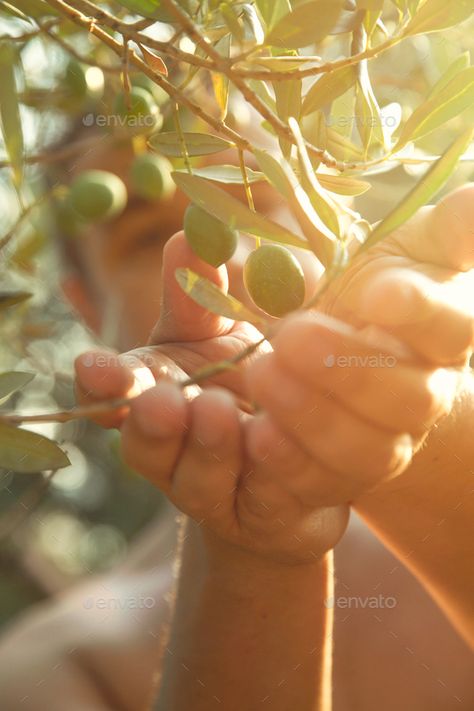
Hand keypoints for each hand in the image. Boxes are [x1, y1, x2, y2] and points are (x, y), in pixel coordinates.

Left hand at [246, 185, 473, 504]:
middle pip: (409, 399)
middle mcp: (426, 392)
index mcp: (444, 332)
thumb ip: (447, 231)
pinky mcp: (346, 474)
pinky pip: (327, 482)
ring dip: (314, 416)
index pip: (450, 326)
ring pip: (370, 450)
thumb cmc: (376, 290)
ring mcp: (390, 440)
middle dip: (350, 369)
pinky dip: (293, 462)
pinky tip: (258, 434)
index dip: (418, 311)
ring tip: (262, 373)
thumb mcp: (408, 250)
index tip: (376, 292)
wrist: (344, 350)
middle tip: (291, 335)